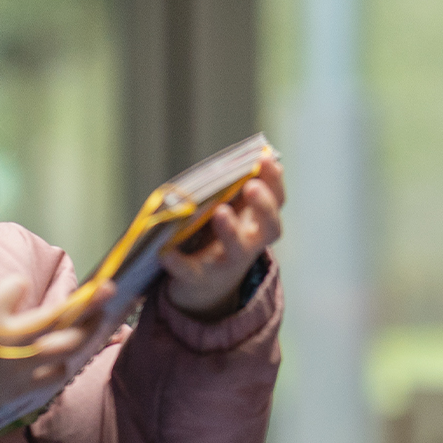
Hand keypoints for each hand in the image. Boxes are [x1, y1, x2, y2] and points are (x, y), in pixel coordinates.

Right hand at [0, 256, 93, 419]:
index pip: (16, 289)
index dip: (14, 287)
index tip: (15, 287)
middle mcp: (12, 342)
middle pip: (60, 318)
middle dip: (86, 303)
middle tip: (107, 289)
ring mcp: (21, 368)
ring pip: (65, 347)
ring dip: (86, 331)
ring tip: (101, 318)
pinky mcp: (21, 389)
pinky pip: (53, 376)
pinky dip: (63, 364)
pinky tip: (68, 356)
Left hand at [160, 154, 282, 319]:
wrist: (205, 286)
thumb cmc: (219, 236)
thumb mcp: (232, 212)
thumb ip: (236, 188)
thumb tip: (240, 156)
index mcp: (259, 223)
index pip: (277, 201)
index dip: (275, 181)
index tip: (266, 159)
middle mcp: (250, 244)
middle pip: (270, 228)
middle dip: (263, 206)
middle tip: (252, 186)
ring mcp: (227, 263)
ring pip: (235, 250)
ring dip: (230, 231)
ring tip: (220, 212)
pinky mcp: (199, 278)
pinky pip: (189, 270)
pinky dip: (177, 262)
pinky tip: (165, 251)